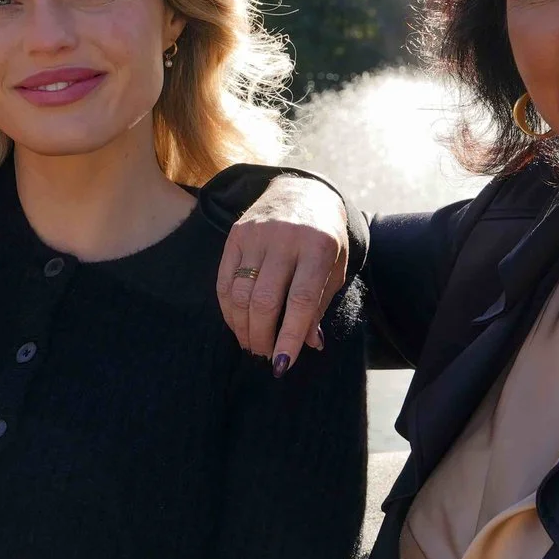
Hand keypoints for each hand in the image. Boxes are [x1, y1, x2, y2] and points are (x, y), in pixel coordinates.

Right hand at [219, 174, 348, 370]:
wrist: (303, 193)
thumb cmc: (324, 239)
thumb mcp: (334, 268)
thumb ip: (320, 305)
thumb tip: (308, 344)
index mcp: (318, 247)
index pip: (301, 301)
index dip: (289, 336)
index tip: (282, 364)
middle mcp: (285, 239)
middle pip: (265, 301)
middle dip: (263, 336)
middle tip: (265, 355)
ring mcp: (257, 235)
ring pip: (240, 294)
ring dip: (243, 327)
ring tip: (252, 343)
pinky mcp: (236, 235)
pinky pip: (224, 281)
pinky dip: (228, 309)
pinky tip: (237, 323)